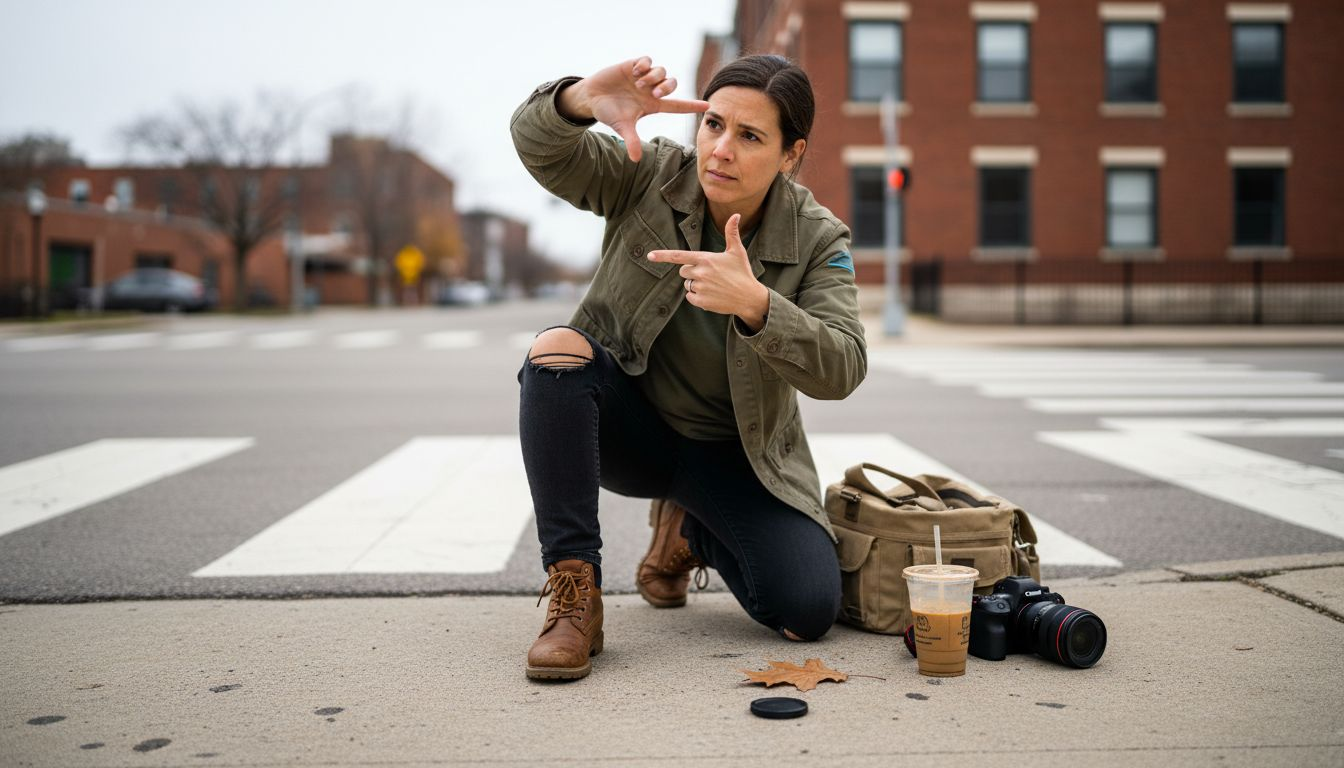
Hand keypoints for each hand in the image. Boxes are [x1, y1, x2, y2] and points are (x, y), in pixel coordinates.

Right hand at [561, 56, 709, 161]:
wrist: (591, 98)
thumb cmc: (608, 113)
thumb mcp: (621, 127)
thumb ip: (631, 141)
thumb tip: (635, 160)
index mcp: (652, 105)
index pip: (677, 106)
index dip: (692, 106)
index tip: (708, 106)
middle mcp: (651, 90)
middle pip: (672, 84)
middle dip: (667, 87)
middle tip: (654, 93)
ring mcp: (643, 77)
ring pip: (661, 71)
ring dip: (653, 77)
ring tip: (638, 83)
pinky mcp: (633, 65)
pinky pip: (647, 60)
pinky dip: (644, 65)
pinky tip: (634, 72)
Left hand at [647, 213, 769, 329]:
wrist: (749, 297)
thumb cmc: (743, 272)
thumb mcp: (737, 252)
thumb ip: (732, 233)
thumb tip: (735, 214)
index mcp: (706, 259)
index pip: (679, 256)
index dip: (663, 256)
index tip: (650, 256)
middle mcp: (701, 273)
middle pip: (683, 271)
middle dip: (691, 272)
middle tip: (709, 275)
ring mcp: (700, 288)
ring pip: (687, 285)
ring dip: (696, 285)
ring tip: (714, 286)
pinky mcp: (701, 301)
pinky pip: (690, 297)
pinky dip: (698, 297)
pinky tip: (712, 295)